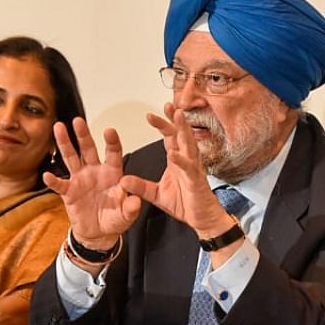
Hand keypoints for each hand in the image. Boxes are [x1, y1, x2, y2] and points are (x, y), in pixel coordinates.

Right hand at [43, 117, 141, 250]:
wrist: (99, 233)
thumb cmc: (115, 219)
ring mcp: (80, 179)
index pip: (113, 153)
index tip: (110, 131)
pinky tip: (47, 175)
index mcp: (112, 173)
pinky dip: (53, 180)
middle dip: (83, 135)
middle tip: (78, 121)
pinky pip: (60, 184)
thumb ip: (131, 208)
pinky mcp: (69, 192)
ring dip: (65, 144)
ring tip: (59, 128)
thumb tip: (135, 201)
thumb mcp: (126, 215)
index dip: (112, 142)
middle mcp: (95, 171)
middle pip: (88, 149)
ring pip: (71, 158)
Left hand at [120, 103, 232, 238]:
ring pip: (189, 144)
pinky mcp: (196, 181)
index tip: (150, 115)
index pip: (170, 137)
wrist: (202, 219)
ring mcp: (193, 169)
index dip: (162, 125)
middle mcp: (187, 160)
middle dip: (174, 119)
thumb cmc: (185, 203)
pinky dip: (182, 161)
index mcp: (178, 160)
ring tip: (177, 115)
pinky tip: (174, 154)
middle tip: (167, 105)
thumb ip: (141, 186)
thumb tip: (123, 180)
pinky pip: (189, 168)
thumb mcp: (156, 195)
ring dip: (183, 129)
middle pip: (180, 135)